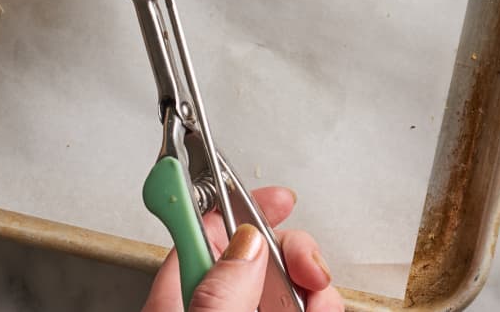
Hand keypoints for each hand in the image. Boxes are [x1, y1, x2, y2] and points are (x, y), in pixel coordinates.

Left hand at [142, 185, 343, 311]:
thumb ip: (220, 291)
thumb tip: (247, 242)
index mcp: (177, 299)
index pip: (205, 229)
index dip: (242, 204)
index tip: (280, 198)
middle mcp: (208, 307)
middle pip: (255, 254)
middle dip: (291, 251)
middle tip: (310, 269)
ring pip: (282, 284)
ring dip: (311, 282)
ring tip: (320, 301)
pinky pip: (297, 306)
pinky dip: (318, 302)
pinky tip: (322, 309)